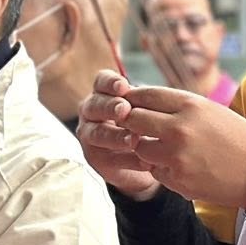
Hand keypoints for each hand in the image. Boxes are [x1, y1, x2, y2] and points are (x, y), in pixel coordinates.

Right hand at [75, 70, 162, 199]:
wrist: (148, 156)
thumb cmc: (146, 123)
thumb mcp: (146, 109)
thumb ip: (143, 102)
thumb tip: (155, 94)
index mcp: (102, 94)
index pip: (101, 82)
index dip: (110, 83)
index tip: (124, 86)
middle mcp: (91, 113)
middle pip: (95, 106)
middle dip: (110, 107)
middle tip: (125, 109)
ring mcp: (90, 137)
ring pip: (98, 134)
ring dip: (115, 136)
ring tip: (134, 140)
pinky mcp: (97, 160)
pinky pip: (110, 159)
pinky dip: (128, 160)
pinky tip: (145, 162)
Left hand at [84, 82, 245, 208]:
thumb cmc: (239, 139)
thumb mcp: (212, 111)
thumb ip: (180, 107)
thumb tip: (145, 101)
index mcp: (191, 106)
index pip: (146, 94)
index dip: (132, 97)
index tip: (128, 101)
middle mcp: (179, 128)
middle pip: (133, 119)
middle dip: (131, 122)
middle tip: (135, 126)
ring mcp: (176, 156)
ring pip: (139, 148)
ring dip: (146, 148)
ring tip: (165, 149)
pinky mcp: (177, 180)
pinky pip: (154, 171)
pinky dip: (162, 169)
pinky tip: (181, 167)